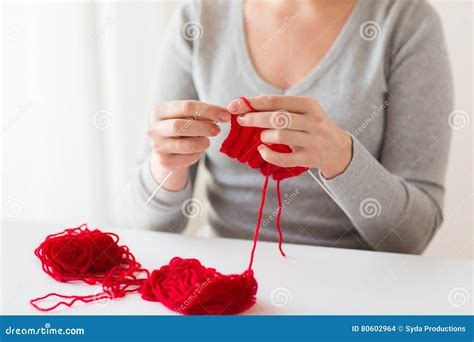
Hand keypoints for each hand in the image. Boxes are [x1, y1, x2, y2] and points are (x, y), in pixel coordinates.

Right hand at [147, 100, 229, 188]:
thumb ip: (203, 113)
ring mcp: (157, 146)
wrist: (168, 151)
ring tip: (207, 141)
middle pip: (181, 125)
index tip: (226, 115)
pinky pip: (187, 158)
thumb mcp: (188, 117)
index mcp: (160, 110)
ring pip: (186, 144)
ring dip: (202, 143)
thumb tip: (225, 113)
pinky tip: (197, 150)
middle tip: (218, 130)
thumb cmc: (182, 129)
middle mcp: (154, 127)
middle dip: (204, 127)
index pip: (187, 106)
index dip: (209, 110)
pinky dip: (197, 154)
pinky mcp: (164, 161)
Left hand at [227, 96, 351, 178]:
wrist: (339, 149)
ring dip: (265, 136)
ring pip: (280, 136)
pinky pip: (284, 158)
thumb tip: (245, 105)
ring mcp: (313, 141)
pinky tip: (262, 150)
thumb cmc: (312, 127)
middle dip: (254, 118)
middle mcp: (313, 121)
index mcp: (309, 104)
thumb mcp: (303, 112)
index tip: (234, 105)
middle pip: (277, 117)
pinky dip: (269, 155)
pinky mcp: (310, 158)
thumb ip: (279, 108)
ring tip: (262, 137)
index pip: (275, 101)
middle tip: (240, 120)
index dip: (252, 103)